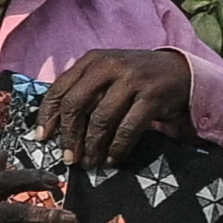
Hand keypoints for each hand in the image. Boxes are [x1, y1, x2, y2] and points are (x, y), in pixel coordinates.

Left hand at [38, 47, 195, 166]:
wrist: (180, 71)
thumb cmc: (135, 79)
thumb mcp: (107, 76)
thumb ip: (82, 93)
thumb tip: (53, 129)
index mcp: (93, 60)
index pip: (60, 89)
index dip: (47, 117)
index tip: (42, 138)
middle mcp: (110, 65)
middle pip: (76, 105)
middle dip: (69, 136)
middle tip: (69, 158)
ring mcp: (132, 79)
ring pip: (100, 119)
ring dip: (93, 146)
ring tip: (90, 162)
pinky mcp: (152, 96)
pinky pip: (127, 128)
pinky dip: (117, 148)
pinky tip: (112, 159)